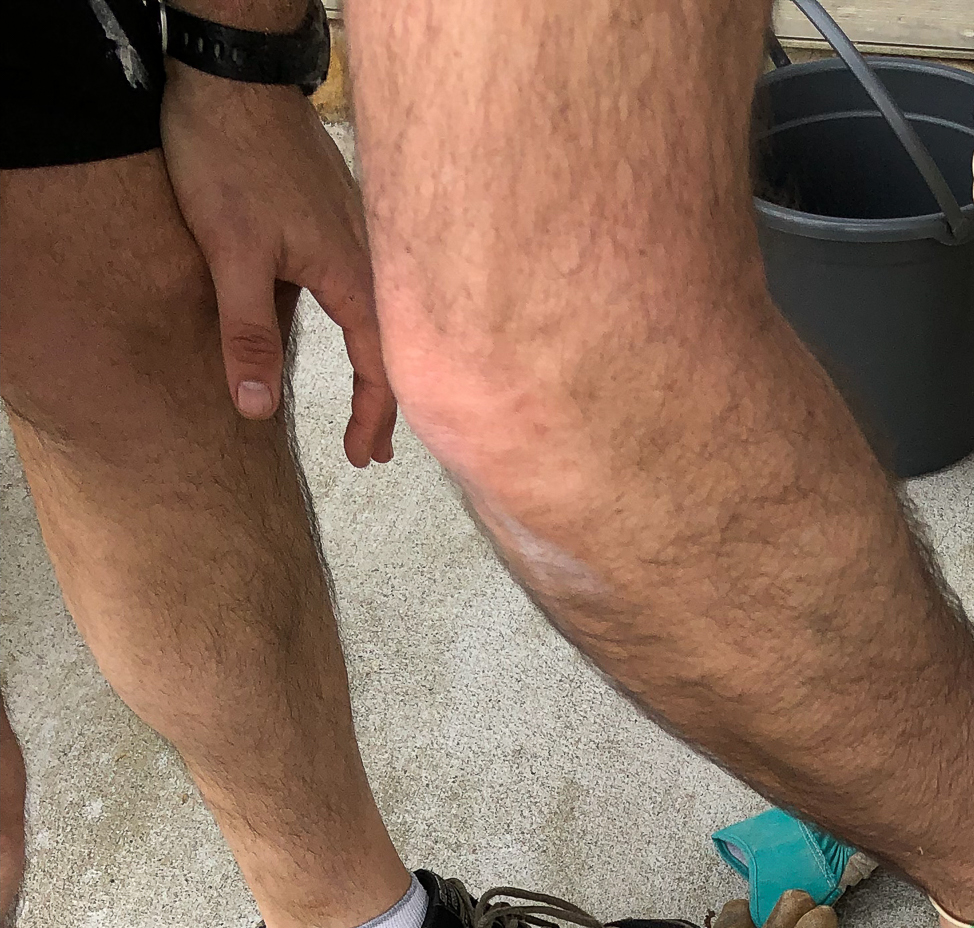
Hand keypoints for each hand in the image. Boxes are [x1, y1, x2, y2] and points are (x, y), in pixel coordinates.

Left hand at [159, 70, 396, 466]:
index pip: (380, 370)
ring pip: (383, 312)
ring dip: (379, 360)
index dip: (373, 420)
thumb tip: (257, 408)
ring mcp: (357, 229)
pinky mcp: (338, 210)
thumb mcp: (231, 253)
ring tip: (370, 395)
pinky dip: (368, 319)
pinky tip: (351, 318)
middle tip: (376, 447)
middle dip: (387, 401)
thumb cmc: (231, 155)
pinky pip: (367, 280)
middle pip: (392, 346)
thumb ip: (247, 333)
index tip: (360, 457)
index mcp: (352, 276)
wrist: (232, 74)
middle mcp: (368, 256)